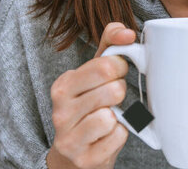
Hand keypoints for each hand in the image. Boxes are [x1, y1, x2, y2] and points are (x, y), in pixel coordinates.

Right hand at [47, 23, 135, 168]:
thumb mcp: (94, 74)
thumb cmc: (89, 107)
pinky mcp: (85, 158)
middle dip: (121, 91)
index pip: (105, 65)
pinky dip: (120, 135)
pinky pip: (118, 137)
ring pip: (112, 115)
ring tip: (109, 116)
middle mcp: (61, 110)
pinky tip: (107, 135)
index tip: (116, 74)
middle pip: (113, 89)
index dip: (120, 68)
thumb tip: (127, 32)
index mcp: (63, 85)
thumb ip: (110, 45)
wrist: (74, 155)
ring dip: (119, 115)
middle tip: (113, 97)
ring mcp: (70, 137)